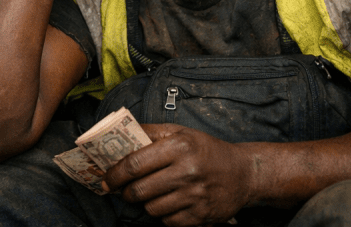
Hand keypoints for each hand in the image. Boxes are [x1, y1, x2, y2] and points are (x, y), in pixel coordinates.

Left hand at [103, 124, 254, 226]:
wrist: (244, 173)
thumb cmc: (206, 150)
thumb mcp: (180, 132)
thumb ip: (149, 132)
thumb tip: (118, 135)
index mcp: (178, 146)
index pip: (134, 164)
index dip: (114, 174)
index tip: (105, 179)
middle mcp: (187, 171)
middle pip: (140, 190)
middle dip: (126, 192)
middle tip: (123, 190)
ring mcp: (195, 196)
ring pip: (151, 208)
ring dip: (145, 203)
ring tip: (149, 194)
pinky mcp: (202, 216)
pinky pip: (168, 221)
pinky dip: (162, 214)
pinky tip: (168, 203)